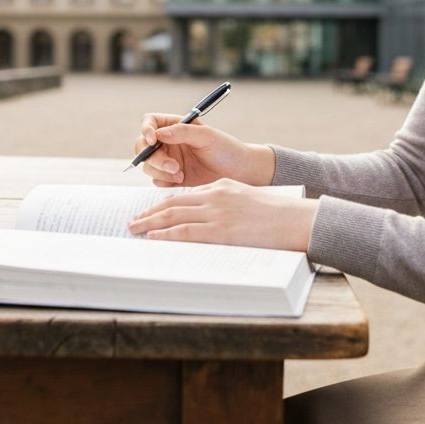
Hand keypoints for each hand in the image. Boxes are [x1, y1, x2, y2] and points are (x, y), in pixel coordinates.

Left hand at [127, 179, 318, 251]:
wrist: (292, 219)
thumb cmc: (274, 214)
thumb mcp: (245, 198)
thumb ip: (224, 202)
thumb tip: (204, 216)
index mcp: (220, 187)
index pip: (184, 196)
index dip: (163, 204)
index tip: (150, 212)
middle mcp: (214, 196)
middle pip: (173, 203)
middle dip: (150, 213)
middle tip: (132, 221)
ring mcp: (216, 212)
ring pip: (174, 216)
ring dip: (150, 223)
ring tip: (134, 229)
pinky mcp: (220, 230)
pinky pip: (185, 231)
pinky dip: (166, 234)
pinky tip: (153, 236)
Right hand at [134, 114, 274, 187]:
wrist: (238, 173)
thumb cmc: (226, 149)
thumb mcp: (207, 136)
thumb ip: (183, 132)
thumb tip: (158, 133)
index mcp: (175, 126)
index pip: (150, 122)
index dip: (146, 130)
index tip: (153, 140)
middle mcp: (168, 142)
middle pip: (143, 146)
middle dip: (154, 157)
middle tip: (172, 166)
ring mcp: (168, 160)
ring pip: (148, 165)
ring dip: (160, 171)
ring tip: (180, 174)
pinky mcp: (171, 178)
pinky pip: (156, 180)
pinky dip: (164, 181)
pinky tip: (181, 180)